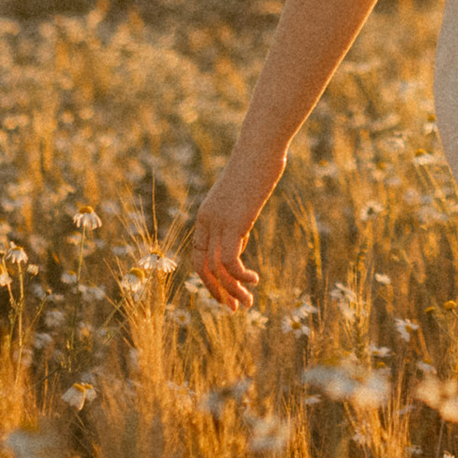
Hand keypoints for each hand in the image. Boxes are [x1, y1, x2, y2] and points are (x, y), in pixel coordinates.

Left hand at [187, 170, 263, 310]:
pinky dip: (241, 276)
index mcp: (205, 217)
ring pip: (217, 269)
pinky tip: (255, 280)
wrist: (259, 148)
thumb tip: (239, 240)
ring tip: (248, 303)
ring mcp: (218, 222)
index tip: (226, 294)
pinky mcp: (233, 222)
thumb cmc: (254, 169)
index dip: (209, 280)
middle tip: (234, 309)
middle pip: (203, 268)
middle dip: (217, 292)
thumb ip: (235, 222)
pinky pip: (230, 260)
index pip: (198, 257)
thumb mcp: (241, 201)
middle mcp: (206, 222)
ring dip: (232, 290)